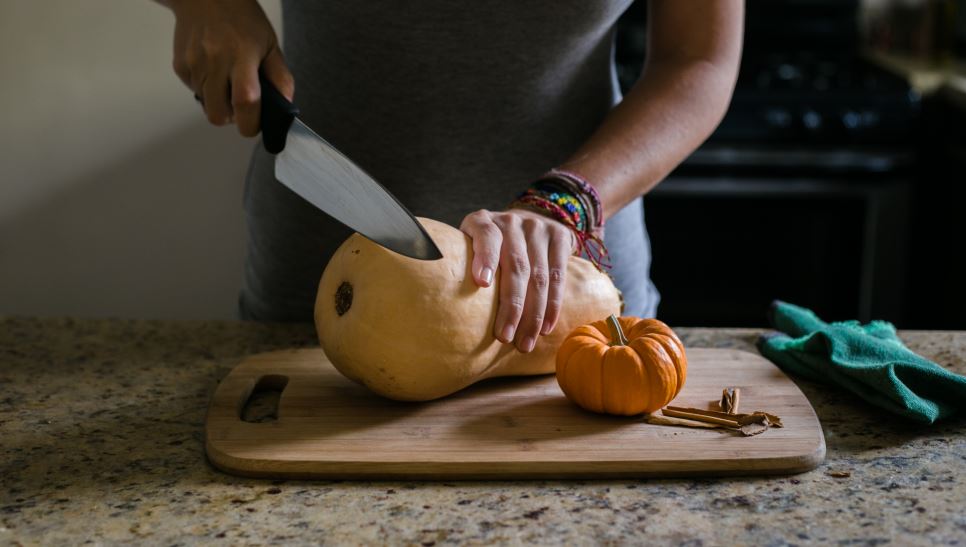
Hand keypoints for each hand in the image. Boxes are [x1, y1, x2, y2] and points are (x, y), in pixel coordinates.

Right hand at [165, 0, 293, 135]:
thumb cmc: (241, 19)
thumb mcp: (269, 44)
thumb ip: (280, 77)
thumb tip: (285, 107)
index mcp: (242, 56)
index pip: (245, 102)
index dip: (250, 123)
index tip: (254, 126)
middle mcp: (215, 61)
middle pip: (218, 114)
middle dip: (231, 118)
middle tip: (240, 107)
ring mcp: (194, 64)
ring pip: (206, 106)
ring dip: (219, 102)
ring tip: (227, 81)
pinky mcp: (180, 66)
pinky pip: (194, 92)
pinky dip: (206, 89)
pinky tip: (213, 70)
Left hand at [460, 209, 576, 352]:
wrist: (529, 219)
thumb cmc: (489, 247)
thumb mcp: (468, 245)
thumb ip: (459, 266)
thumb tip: (437, 308)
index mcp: (482, 221)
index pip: (485, 235)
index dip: (485, 258)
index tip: (482, 283)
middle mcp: (511, 220)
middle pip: (515, 266)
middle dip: (511, 306)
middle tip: (504, 337)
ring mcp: (538, 226)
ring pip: (539, 276)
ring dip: (533, 315)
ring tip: (524, 343)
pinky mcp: (560, 236)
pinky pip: (558, 275)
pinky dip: (553, 305)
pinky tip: (545, 328)